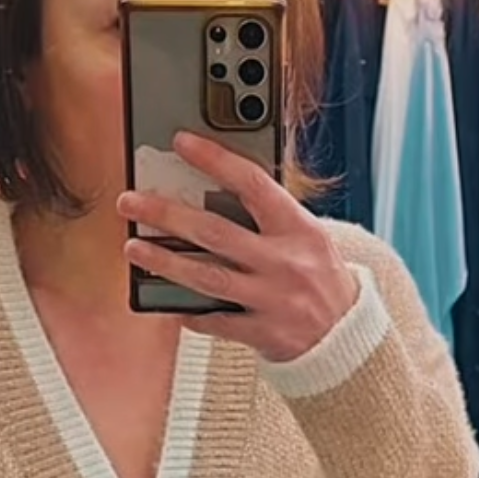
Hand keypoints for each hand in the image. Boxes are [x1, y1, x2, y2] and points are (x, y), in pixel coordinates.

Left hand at [118, 132, 359, 363]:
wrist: (348, 335)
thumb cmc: (318, 276)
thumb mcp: (307, 236)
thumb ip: (268, 216)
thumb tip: (209, 190)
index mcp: (298, 227)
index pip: (252, 183)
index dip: (215, 159)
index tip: (181, 142)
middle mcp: (285, 261)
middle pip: (215, 232)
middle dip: (166, 214)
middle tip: (131, 201)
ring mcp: (273, 299)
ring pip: (207, 276)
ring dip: (164, 261)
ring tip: (133, 248)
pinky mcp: (263, 332)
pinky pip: (215, 320)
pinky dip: (187, 309)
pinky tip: (164, 298)